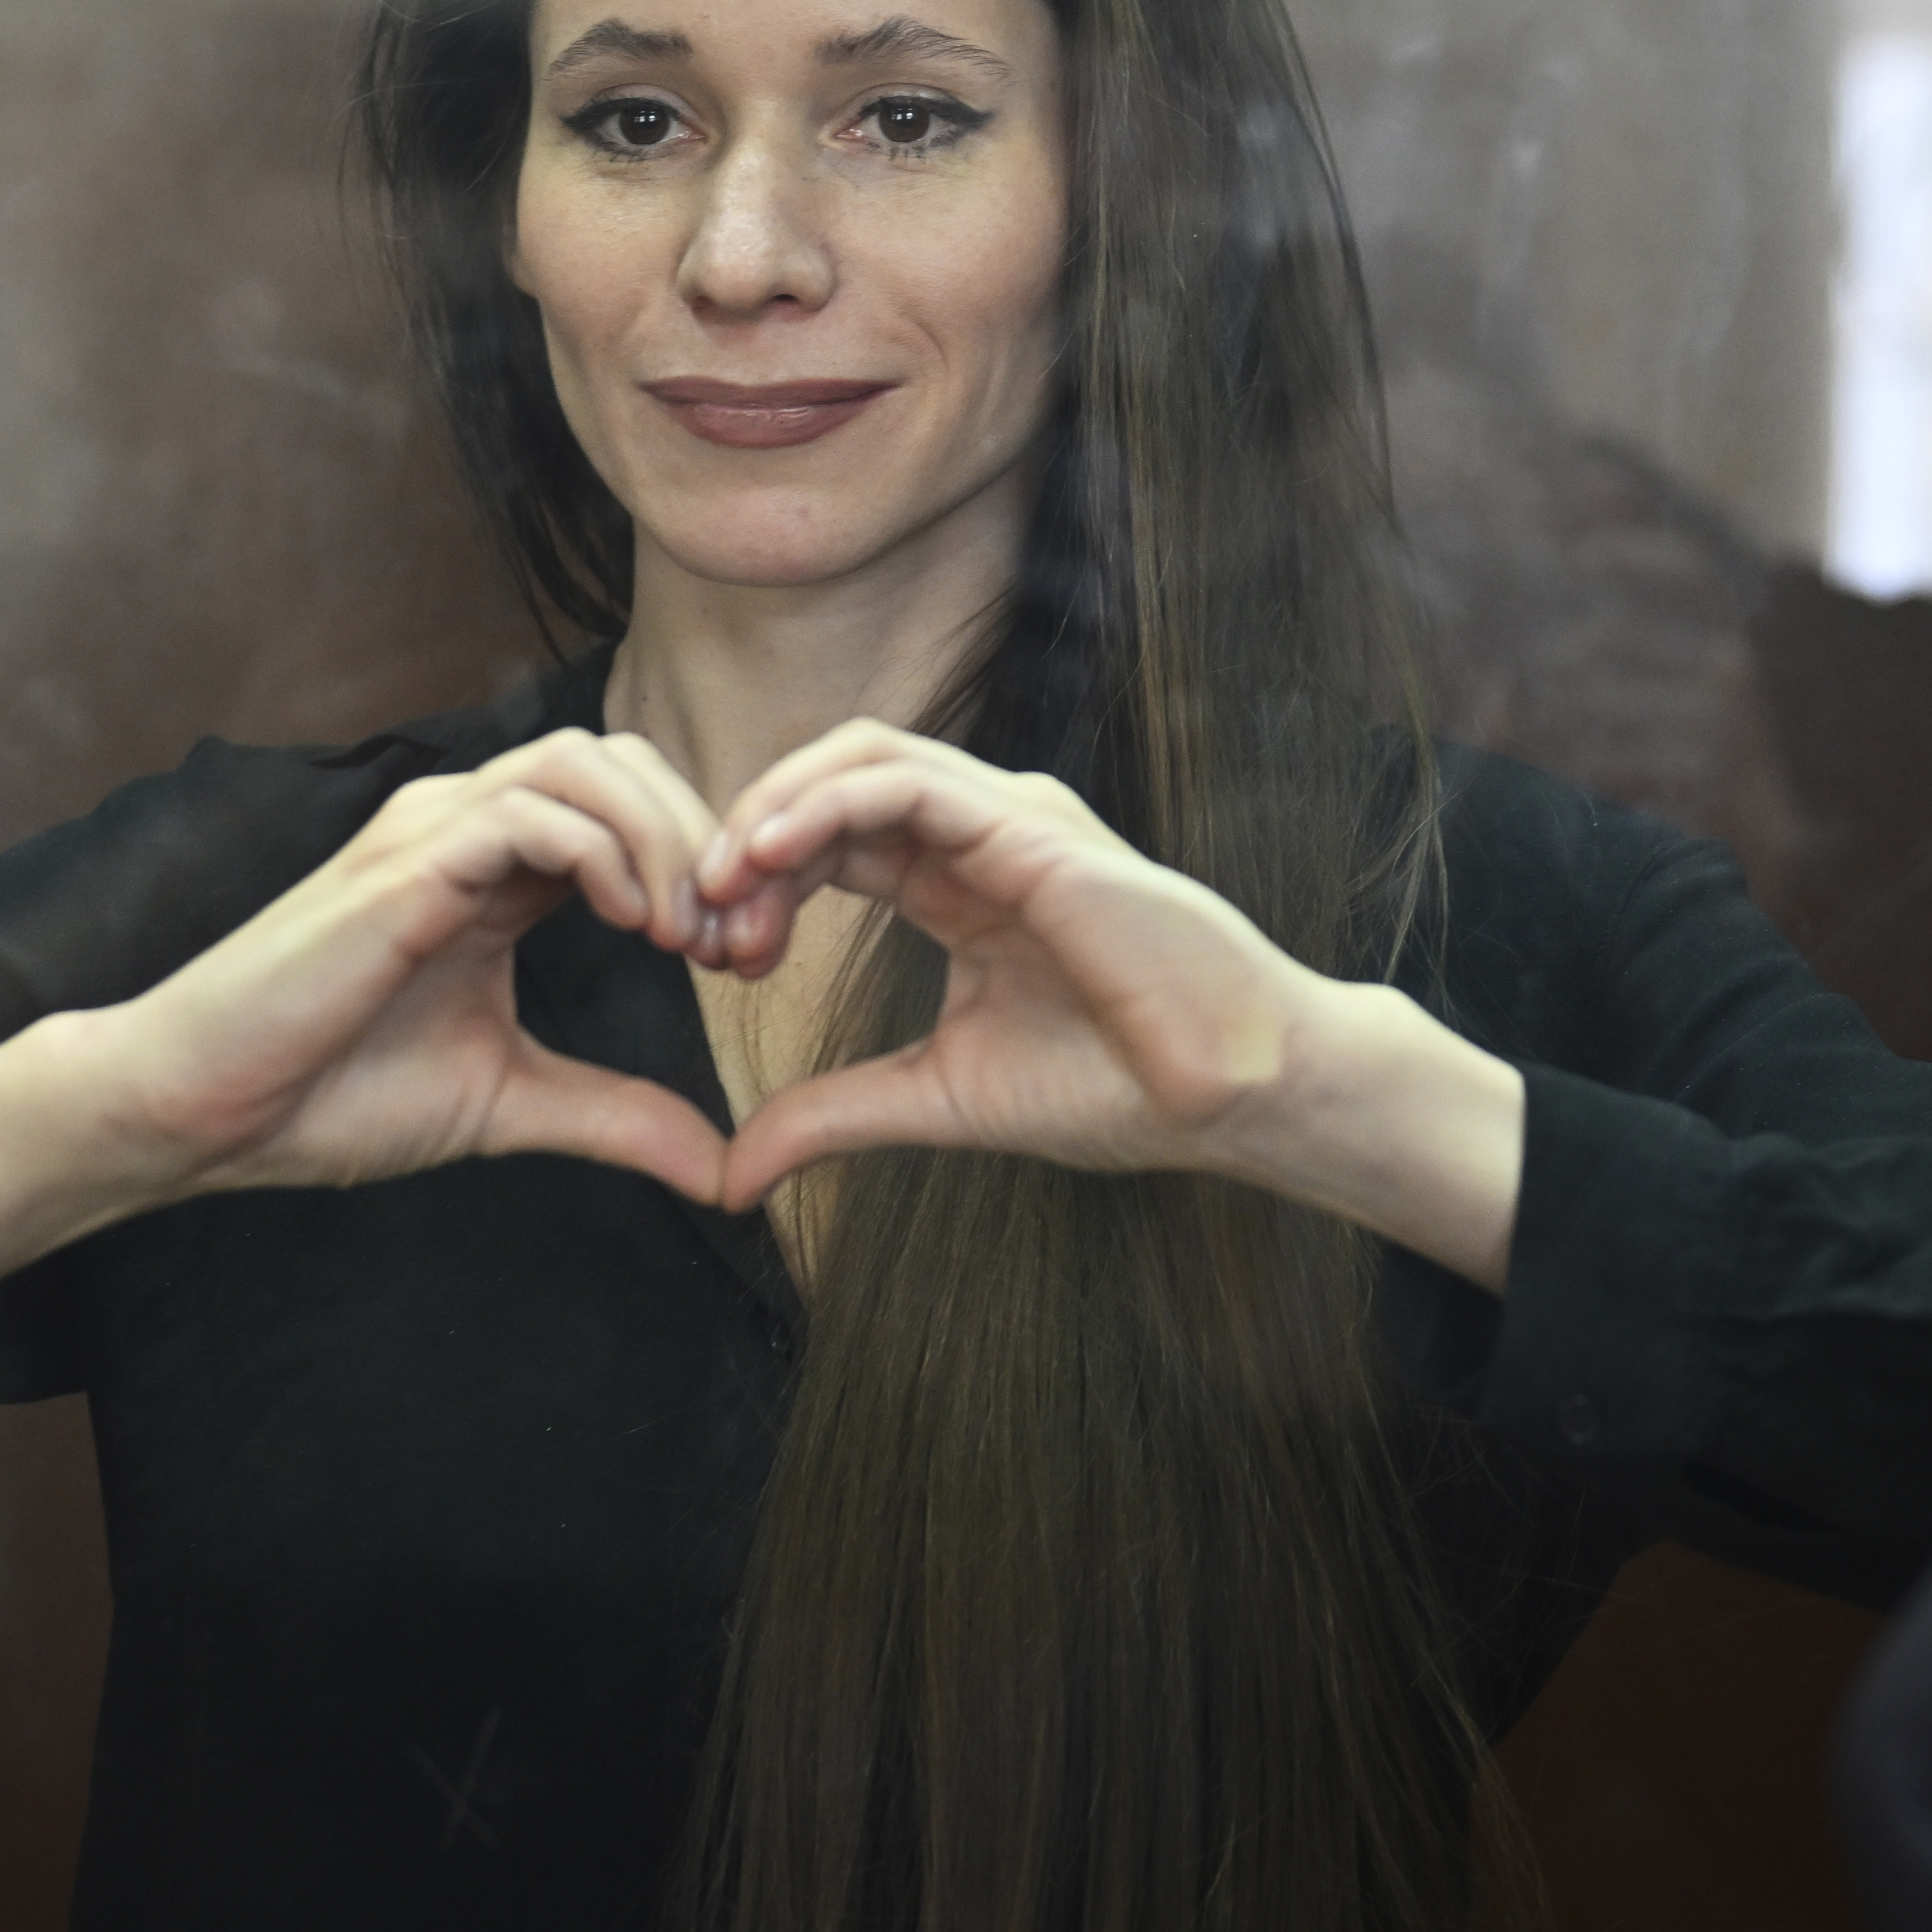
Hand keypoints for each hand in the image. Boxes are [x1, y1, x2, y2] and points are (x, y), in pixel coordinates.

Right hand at [112, 728, 733, 1205]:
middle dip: (703, 835)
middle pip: (623, 759)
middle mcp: (465, 825)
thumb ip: (615, 1116)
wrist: (203, 1108)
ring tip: (690, 933)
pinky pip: (528, 813)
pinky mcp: (402, 865)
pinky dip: (601, 852)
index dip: (703, 864)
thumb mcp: (509, 1102)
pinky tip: (629, 923)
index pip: (628, 803)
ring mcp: (430, 832)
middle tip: (736, 940)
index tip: (743, 960)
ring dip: (663, 838)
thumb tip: (722, 1169)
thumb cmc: (330, 1094)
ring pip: (585, 762)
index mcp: (494, 867)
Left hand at [695, 723, 1525, 1282]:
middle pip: (830, 783)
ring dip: (771, 808)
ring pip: (860, 756)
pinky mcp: (1035, 829)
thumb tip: (731, 1176)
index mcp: (962, 881)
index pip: (832, 837)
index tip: (715, 957)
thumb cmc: (1120, 1088)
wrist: (1235, 1094)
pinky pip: (907, 783)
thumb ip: (836, 1116)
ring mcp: (1013, 817)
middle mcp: (984, 830)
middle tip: (696, 920)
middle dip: (747, 837)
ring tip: (718, 881)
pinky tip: (768, 854)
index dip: (758, 880)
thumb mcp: (941, 1099)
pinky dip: (824, 804)